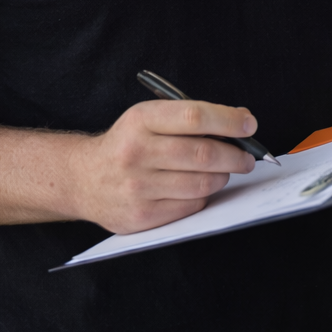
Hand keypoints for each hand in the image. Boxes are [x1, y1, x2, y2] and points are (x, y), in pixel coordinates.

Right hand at [69, 100, 257, 234]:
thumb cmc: (127, 144)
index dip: (229, 120)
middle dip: (236, 155)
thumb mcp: (148, 118)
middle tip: (247, 157)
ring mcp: (138, 187)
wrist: (83, 179)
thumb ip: (190, 118)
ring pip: (202, 183)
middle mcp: (136, 152)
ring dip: (223, 177)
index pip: (195, 117)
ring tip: (225, 171)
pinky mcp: (142, 215)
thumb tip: (241, 122)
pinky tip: (200, 187)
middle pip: (203, 154)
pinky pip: (190, 205)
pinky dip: (204, 196)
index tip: (249, 124)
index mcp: (141, 120)